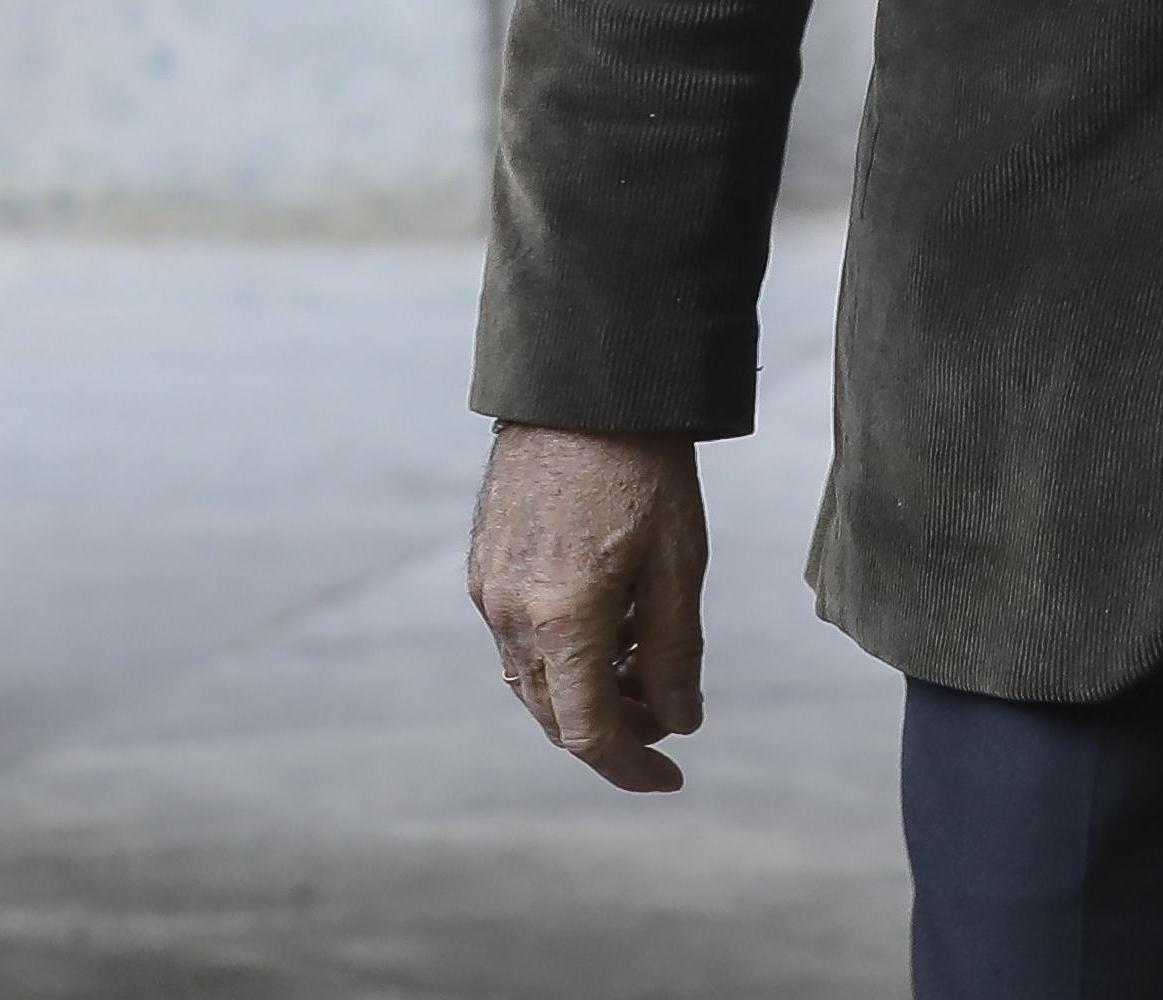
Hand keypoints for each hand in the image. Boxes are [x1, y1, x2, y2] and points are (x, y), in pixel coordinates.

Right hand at [473, 426, 708, 792]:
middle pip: (555, 714)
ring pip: (533, 679)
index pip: (588, 733)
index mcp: (563, 620)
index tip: (669, 777)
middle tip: (668, 714)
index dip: (630, 767)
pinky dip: (562, 651)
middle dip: (614, 729)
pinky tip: (610, 619)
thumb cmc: (643, 468)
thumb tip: (679, 723)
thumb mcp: (679, 563)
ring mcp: (488, 590)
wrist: (584, 386)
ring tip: (644, 658)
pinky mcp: (483, 565)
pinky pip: (518, 638)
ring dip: (586, 689)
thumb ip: (676, 652)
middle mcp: (511, 614)